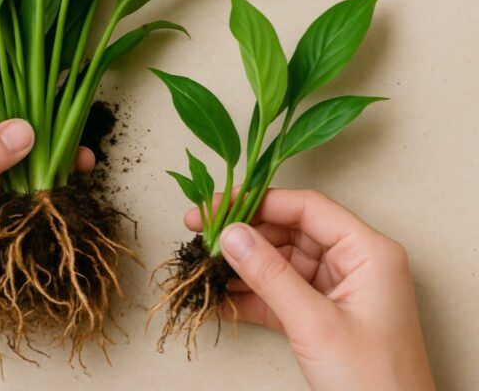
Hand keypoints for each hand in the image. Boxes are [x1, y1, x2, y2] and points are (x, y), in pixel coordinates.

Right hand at [185, 189, 434, 390]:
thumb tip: (230, 234)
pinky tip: (218, 296)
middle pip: (289, 231)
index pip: (306, 209)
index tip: (215, 208)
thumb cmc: (374, 381)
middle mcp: (353, 263)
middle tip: (200, 235)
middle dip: (245, 234)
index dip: (257, 203)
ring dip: (242, 265)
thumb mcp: (316, 324)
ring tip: (203, 265)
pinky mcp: (319, 315)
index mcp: (368, 252)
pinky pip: (279, 293)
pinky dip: (249, 295)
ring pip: (280, 262)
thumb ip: (270, 275)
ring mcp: (335, 289)